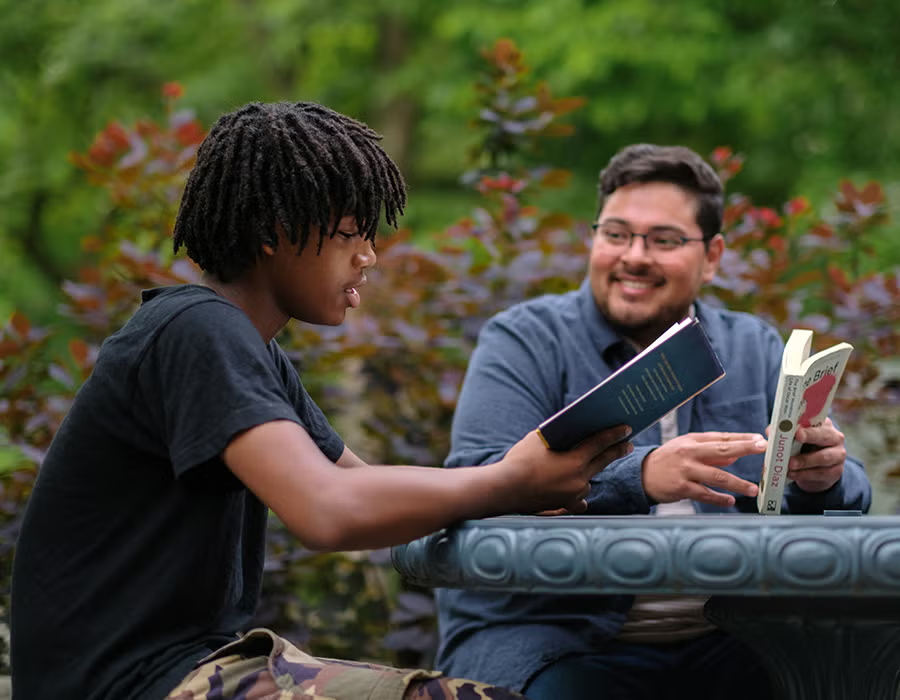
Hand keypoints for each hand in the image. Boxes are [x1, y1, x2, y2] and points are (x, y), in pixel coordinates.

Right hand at [500, 425, 632, 514]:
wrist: (505, 489)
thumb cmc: (520, 461)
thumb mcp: (538, 440)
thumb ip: (557, 436)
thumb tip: (569, 432)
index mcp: (575, 460)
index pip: (601, 443)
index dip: (614, 434)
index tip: (627, 429)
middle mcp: (580, 478)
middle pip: (603, 461)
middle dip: (616, 451)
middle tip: (626, 445)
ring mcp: (574, 494)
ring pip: (588, 481)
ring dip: (589, 472)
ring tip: (587, 465)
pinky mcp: (565, 504)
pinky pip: (578, 499)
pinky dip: (577, 494)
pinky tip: (574, 492)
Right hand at [641, 432, 767, 506]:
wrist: (641, 475)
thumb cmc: (667, 460)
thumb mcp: (686, 450)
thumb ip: (709, 453)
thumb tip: (734, 458)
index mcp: (692, 441)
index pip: (721, 438)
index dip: (742, 439)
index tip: (760, 440)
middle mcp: (689, 453)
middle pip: (722, 450)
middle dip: (744, 449)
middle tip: (763, 450)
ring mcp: (685, 470)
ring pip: (717, 476)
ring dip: (738, 483)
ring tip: (753, 489)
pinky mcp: (681, 487)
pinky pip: (705, 494)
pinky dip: (719, 499)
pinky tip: (730, 501)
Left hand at [789, 418, 845, 491]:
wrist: (815, 470)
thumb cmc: (802, 448)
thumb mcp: (794, 438)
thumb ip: (784, 433)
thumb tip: (769, 431)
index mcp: (824, 424)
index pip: (817, 420)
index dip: (807, 424)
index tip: (797, 429)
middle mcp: (835, 437)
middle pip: (823, 436)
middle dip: (809, 437)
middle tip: (797, 438)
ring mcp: (838, 455)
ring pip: (823, 457)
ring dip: (804, 461)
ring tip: (789, 464)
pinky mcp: (836, 471)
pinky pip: (821, 473)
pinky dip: (804, 474)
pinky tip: (792, 474)